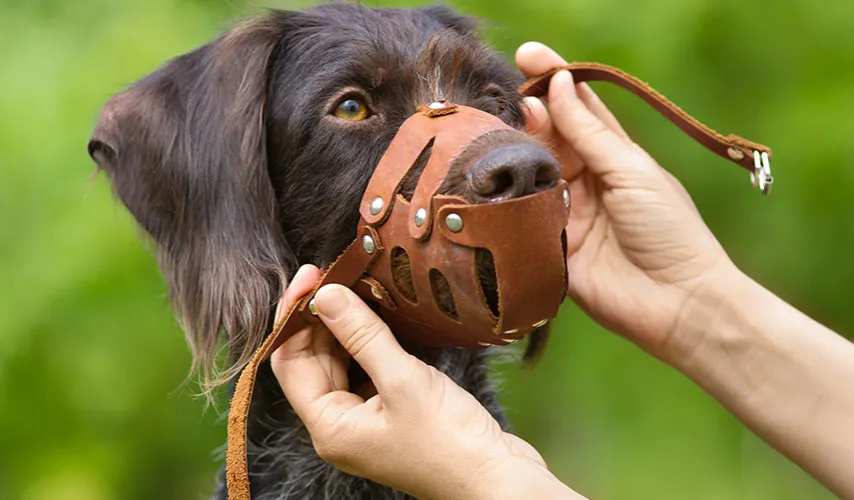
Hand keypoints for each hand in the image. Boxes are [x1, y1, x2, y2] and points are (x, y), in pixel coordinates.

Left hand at [271, 265, 580, 499]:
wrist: (497, 479)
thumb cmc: (450, 442)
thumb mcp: (403, 380)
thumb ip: (362, 334)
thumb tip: (326, 294)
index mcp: (329, 426)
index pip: (288, 362)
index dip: (294, 316)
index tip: (311, 274)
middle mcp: (339, 425)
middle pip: (311, 360)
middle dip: (319, 316)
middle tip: (336, 271)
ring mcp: (365, 419)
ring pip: (339, 361)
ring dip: (345, 325)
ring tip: (357, 285)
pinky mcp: (390, 411)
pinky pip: (366, 368)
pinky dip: (368, 340)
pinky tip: (380, 315)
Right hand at [516, 42, 738, 358]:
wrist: (677, 302)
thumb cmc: (669, 230)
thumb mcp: (632, 171)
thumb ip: (590, 132)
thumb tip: (558, 85)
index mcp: (612, 156)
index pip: (577, 108)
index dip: (553, 80)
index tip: (528, 56)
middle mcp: (584, 180)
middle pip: (548, 137)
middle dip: (528, 113)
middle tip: (513, 98)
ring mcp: (564, 213)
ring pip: (529, 173)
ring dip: (514, 151)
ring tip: (500, 130)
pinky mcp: (549, 247)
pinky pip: (520, 218)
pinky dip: (506, 199)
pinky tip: (491, 179)